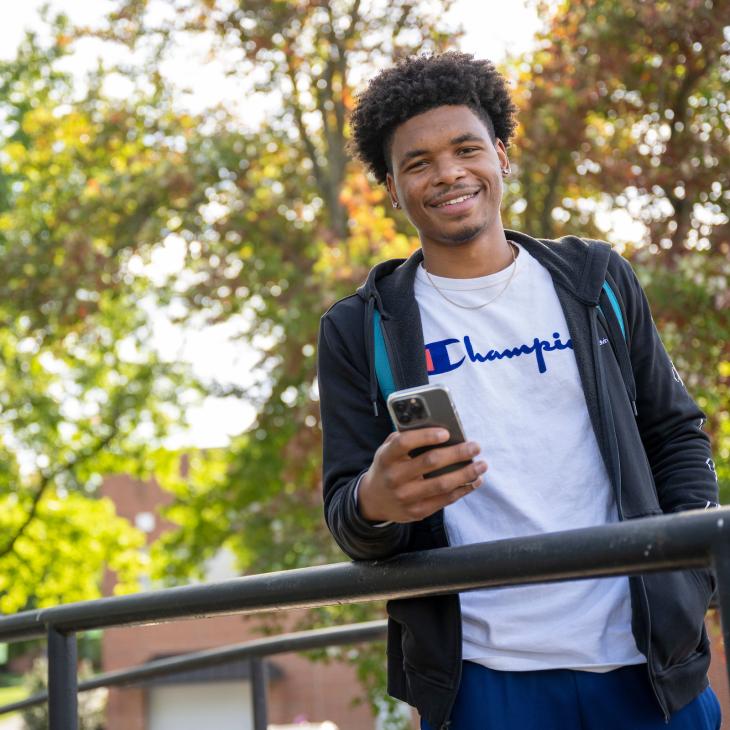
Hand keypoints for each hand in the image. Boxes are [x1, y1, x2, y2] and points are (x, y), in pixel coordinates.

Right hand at [357, 428, 486, 523]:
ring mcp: (406, 497)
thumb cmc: (388, 467)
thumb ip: (406, 437)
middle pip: (430, 462)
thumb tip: (439, 428)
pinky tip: (475, 480)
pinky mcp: (417, 512)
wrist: (374, 500)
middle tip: (475, 446)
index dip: (426, 436)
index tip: (446, 433)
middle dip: (457, 453)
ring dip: (466, 473)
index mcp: (386, 457)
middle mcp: (394, 477)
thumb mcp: (388, 450)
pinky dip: (463, 490)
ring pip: (442, 484)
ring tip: (482, 465)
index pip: (404, 443)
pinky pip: (445, 500)